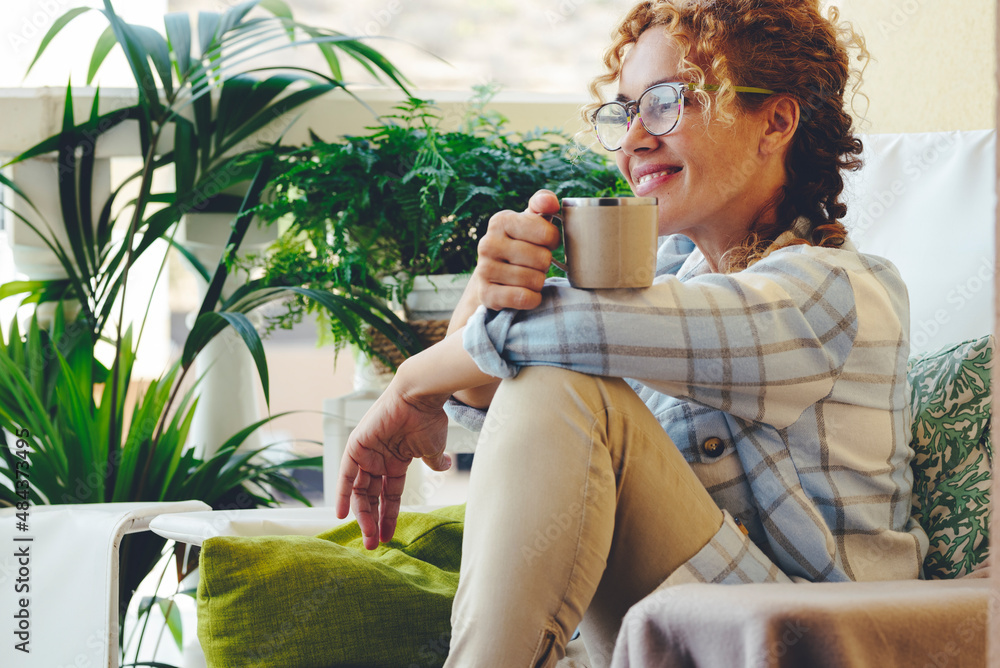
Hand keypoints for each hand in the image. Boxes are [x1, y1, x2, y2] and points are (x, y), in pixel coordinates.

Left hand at [335, 378, 451, 549]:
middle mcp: (378, 459)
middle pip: (372, 496)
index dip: (389, 515)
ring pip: (360, 491)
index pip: (389, 494)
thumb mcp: (432, 448)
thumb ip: (434, 460)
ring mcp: (366, 453)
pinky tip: (342, 514)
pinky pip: (346, 475)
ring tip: (368, 538)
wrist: (420, 397)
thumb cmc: (428, 418)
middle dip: (373, 521)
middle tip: (374, 544)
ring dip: (362, 515)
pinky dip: (342, 494)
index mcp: (396, 461)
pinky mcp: (356, 447)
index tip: (388, 536)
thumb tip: (444, 466)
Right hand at [474, 189, 560, 310]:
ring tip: (528, 277)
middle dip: (545, 264)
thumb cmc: (520, 244)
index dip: (553, 241)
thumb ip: (543, 204)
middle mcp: (487, 243)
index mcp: (501, 221)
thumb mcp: (530, 220)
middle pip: (543, 259)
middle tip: (534, 263)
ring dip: (538, 282)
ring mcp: (484, 270)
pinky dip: (532, 299)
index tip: (544, 243)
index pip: (547, 232)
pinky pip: (524, 298)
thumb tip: (550, 202)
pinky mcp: (486, 294)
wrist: (492, 276)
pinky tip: (526, 293)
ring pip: (535, 280)